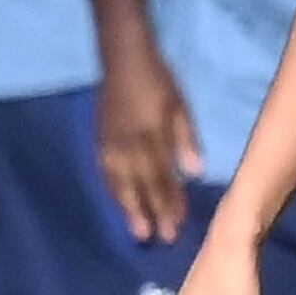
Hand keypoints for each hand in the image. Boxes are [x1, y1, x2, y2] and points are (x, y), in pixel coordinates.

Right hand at [90, 49, 201, 245]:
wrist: (121, 56)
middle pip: (141, 184)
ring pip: (120, 182)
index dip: (170, 201)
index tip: (177, 223)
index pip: (162, 175)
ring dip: (129, 208)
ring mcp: (111, 142)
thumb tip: (195, 172)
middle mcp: (129, 143)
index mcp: (152, 134)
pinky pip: (105, 171)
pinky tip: (119, 203)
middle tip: (158, 238)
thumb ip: (186, 140)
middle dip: (151, 212)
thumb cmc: (158, 79)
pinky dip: (113, 190)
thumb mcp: (179, 105)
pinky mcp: (100, 138)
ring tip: (138, 231)